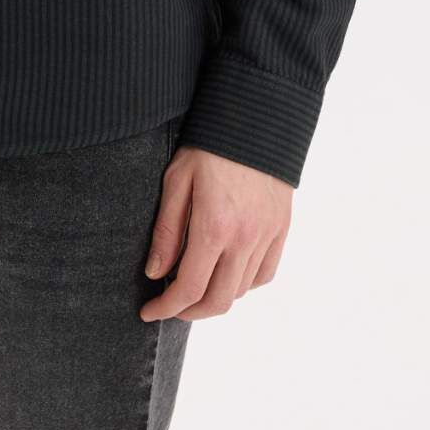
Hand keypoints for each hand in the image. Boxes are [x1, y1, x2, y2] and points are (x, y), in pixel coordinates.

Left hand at [138, 145, 291, 319]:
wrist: (255, 117)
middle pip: (218, 301)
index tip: (148, 312)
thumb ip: (167, 231)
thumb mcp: (176, 180)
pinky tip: (227, 273)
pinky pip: (265, 274)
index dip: (165, 308)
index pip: (188, 288)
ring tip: (194, 284)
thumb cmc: (208, 144)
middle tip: (169, 305)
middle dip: (189, 312)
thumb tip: (155, 273)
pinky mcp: (281, 229)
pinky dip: (244, 284)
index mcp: (214, 227)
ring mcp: (267, 236)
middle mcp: (244, 239)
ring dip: (215, 297)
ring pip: (241, 290)